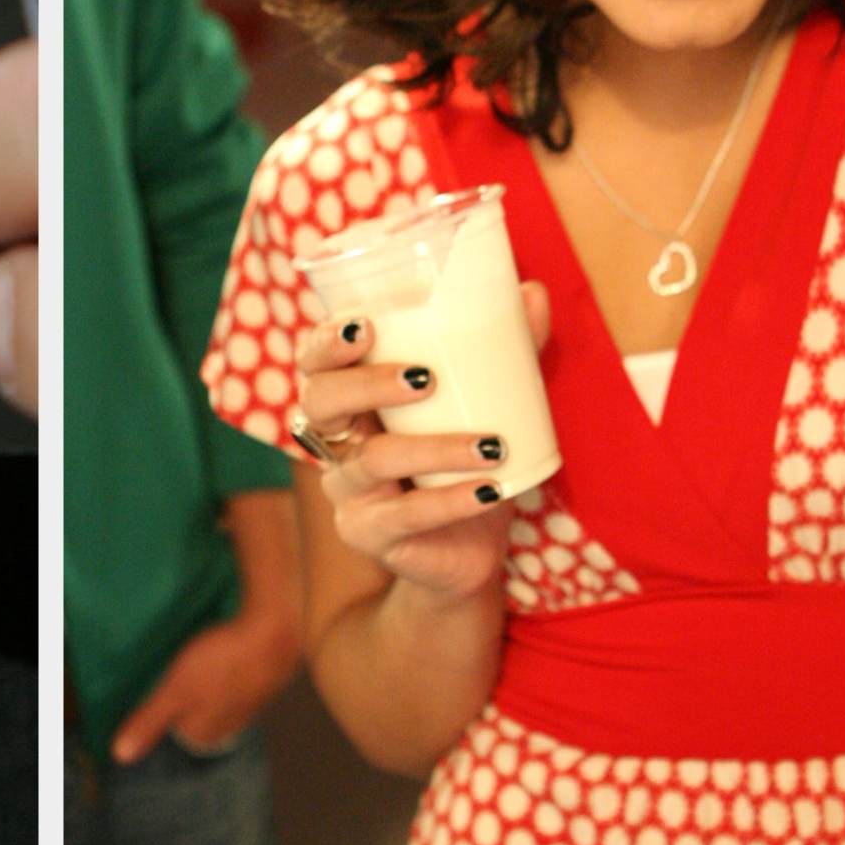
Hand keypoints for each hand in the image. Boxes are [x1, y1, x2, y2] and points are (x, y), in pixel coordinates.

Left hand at [109, 604, 301, 764]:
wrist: (276, 634)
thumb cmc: (223, 662)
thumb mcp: (176, 691)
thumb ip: (150, 721)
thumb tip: (121, 755)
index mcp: (205, 734)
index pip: (171, 725)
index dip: (162, 700)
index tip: (156, 678)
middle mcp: (229, 727)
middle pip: (193, 711)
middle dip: (184, 691)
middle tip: (176, 663)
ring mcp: (248, 705)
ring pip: (214, 695)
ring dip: (206, 677)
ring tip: (199, 653)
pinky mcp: (261, 682)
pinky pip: (234, 678)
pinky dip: (226, 665)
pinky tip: (223, 648)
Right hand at [295, 282, 550, 601]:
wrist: (468, 551)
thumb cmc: (463, 463)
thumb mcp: (482, 404)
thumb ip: (504, 350)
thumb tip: (531, 292)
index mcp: (349, 398)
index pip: (314, 361)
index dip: (326, 342)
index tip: (366, 325)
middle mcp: (335, 440)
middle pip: (319, 402)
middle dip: (366, 384)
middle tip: (424, 378)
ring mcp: (346, 491)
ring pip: (374, 460)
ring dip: (435, 448)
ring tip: (492, 445)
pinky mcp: (367, 535)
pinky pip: (404, 516)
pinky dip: (451, 501)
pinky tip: (490, 491)